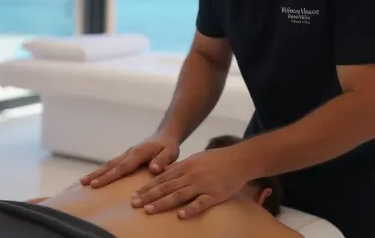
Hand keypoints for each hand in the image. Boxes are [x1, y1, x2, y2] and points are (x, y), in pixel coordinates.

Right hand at [79, 133, 180, 187]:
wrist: (165, 135)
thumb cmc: (168, 146)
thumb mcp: (171, 153)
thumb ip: (163, 161)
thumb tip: (153, 169)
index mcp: (138, 153)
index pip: (121, 167)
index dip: (108, 177)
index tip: (95, 184)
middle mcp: (129, 153)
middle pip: (110, 165)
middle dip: (96, 175)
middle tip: (82, 183)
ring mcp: (126, 154)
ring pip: (109, 164)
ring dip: (96, 173)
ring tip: (82, 182)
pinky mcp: (126, 157)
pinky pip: (113, 165)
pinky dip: (103, 171)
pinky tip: (96, 178)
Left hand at [131, 145, 250, 218]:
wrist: (239, 160)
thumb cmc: (217, 159)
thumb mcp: (196, 158)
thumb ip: (180, 167)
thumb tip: (164, 172)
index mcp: (186, 166)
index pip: (162, 178)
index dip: (148, 187)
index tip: (135, 195)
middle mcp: (192, 175)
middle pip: (167, 187)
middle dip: (149, 196)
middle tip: (135, 204)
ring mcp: (203, 185)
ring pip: (179, 195)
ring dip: (163, 203)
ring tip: (149, 210)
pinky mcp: (215, 194)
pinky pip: (201, 203)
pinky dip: (190, 209)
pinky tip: (180, 216)